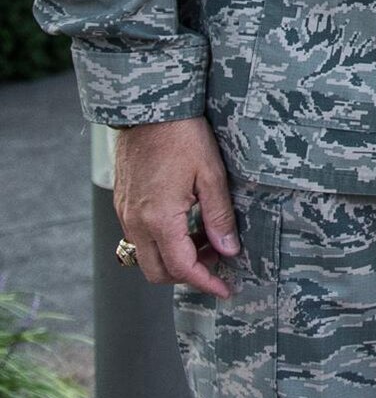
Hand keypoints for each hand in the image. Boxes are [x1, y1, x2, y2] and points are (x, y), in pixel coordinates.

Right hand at [112, 117, 239, 297]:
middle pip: (158, 272)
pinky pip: (139, 237)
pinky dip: (163, 241)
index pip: (182, 268)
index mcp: (159, 220)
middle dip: (189, 274)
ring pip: (147, 256)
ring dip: (176, 257)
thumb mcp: (211, 174)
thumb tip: (229, 250)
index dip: (206, 282)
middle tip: (219, 258)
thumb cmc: (183, 136)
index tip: (226, 289)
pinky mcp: (123, 204)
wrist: (149, 108)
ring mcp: (125, 214)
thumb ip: (219, 216)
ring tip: (207, 238)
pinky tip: (187, 222)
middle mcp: (136, 223)